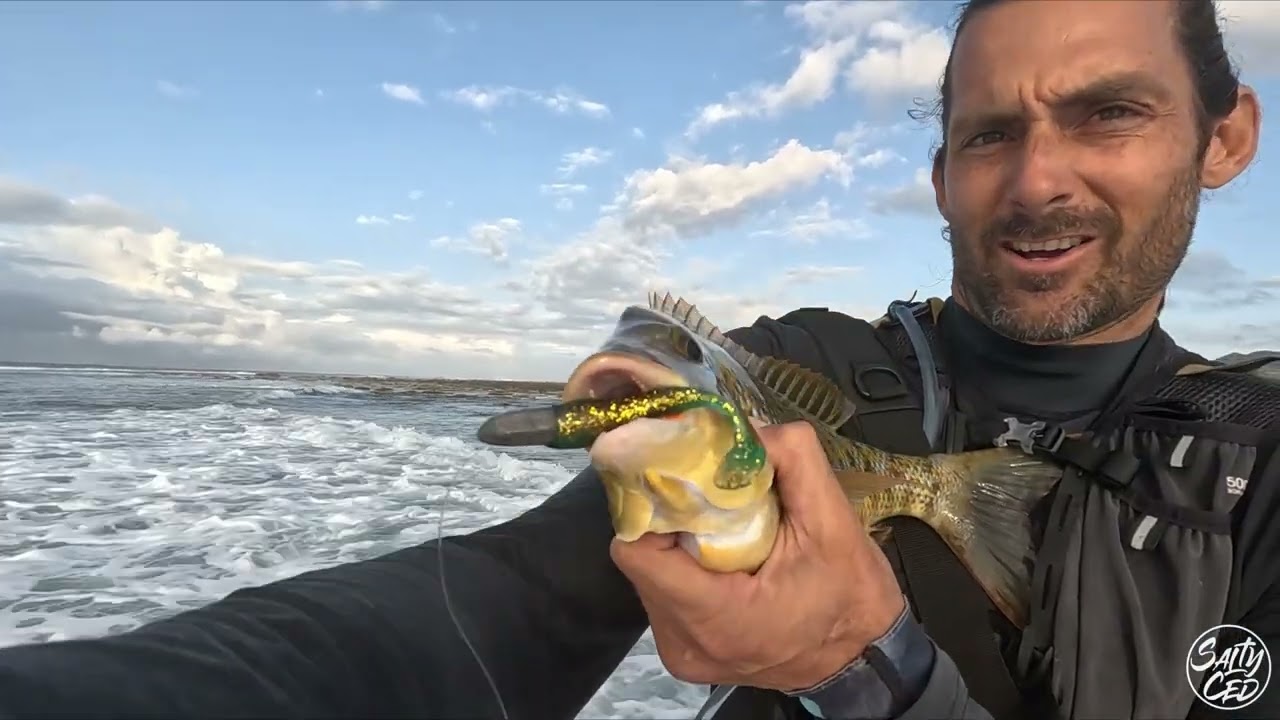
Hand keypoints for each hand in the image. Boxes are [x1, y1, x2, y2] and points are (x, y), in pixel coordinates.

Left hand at [610, 420, 906, 691]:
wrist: (865, 658)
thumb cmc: (851, 597)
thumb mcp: (834, 521)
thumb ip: (792, 460)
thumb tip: (744, 425)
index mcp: (716, 618)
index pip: (637, 551)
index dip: (654, 507)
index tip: (683, 481)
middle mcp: (685, 643)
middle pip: (640, 560)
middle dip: (667, 522)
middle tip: (705, 498)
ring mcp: (682, 654)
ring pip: (648, 577)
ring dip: (674, 546)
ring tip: (717, 529)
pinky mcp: (685, 655)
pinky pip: (663, 597)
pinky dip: (683, 571)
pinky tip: (719, 560)